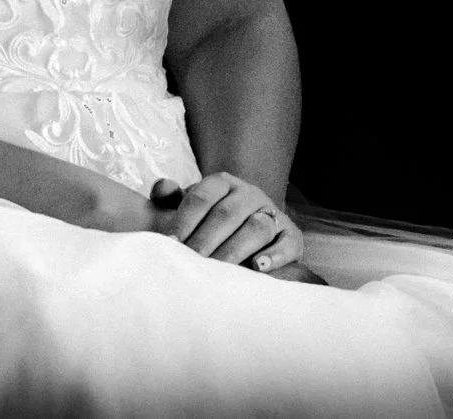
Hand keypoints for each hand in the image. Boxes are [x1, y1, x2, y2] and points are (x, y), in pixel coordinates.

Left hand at [148, 174, 305, 272]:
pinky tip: (258, 268)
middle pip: (227, 213)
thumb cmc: (209, 223)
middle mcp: (249, 194)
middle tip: (191, 262)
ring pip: (257, 227)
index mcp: (222, 183)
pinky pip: (288, 243)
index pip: (201, 197)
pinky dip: (275, 255)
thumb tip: (161, 187)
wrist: (248, 233)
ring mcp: (272, 213)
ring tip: (219, 269)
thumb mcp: (190, 209)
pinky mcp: (291, 235)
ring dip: (236, 249)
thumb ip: (172, 199)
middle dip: (206, 239)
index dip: (184, 220)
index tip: (169, 243)